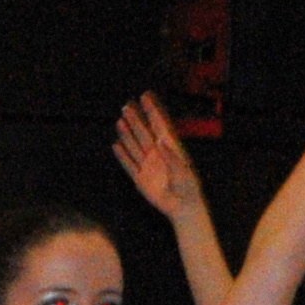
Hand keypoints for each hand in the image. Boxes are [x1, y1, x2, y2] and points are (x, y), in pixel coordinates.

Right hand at [113, 92, 205, 221]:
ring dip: (127, 134)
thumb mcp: (183, 171)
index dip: (152, 111)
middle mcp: (158, 155)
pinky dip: (122, 156)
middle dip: (136, 120)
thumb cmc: (188, 188)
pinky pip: (129, 165)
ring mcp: (148, 166)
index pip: (159, 126)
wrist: (183, 208)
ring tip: (120, 120)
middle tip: (127, 105)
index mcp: (170, 149)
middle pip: (144, 133)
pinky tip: (116, 145)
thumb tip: (160, 140)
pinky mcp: (141, 179)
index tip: (145, 96)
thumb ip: (172, 156)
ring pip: (135, 146)